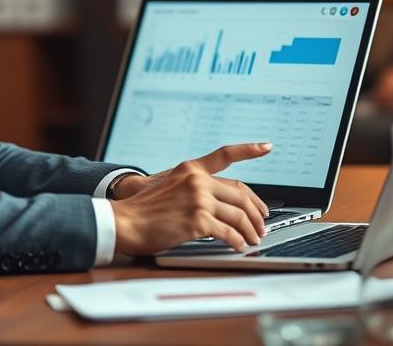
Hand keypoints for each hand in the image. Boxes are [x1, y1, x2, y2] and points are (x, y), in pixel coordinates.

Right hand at [110, 143, 272, 254]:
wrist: (126, 220)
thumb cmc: (144, 208)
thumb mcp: (170, 185)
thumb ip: (194, 186)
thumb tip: (220, 200)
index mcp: (191, 169)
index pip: (226, 154)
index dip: (249, 150)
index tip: (266, 146)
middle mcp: (197, 181)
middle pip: (240, 194)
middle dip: (256, 211)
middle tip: (262, 222)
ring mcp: (198, 200)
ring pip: (238, 215)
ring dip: (250, 230)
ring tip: (254, 238)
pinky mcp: (197, 221)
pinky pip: (228, 232)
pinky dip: (238, 241)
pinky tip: (239, 246)